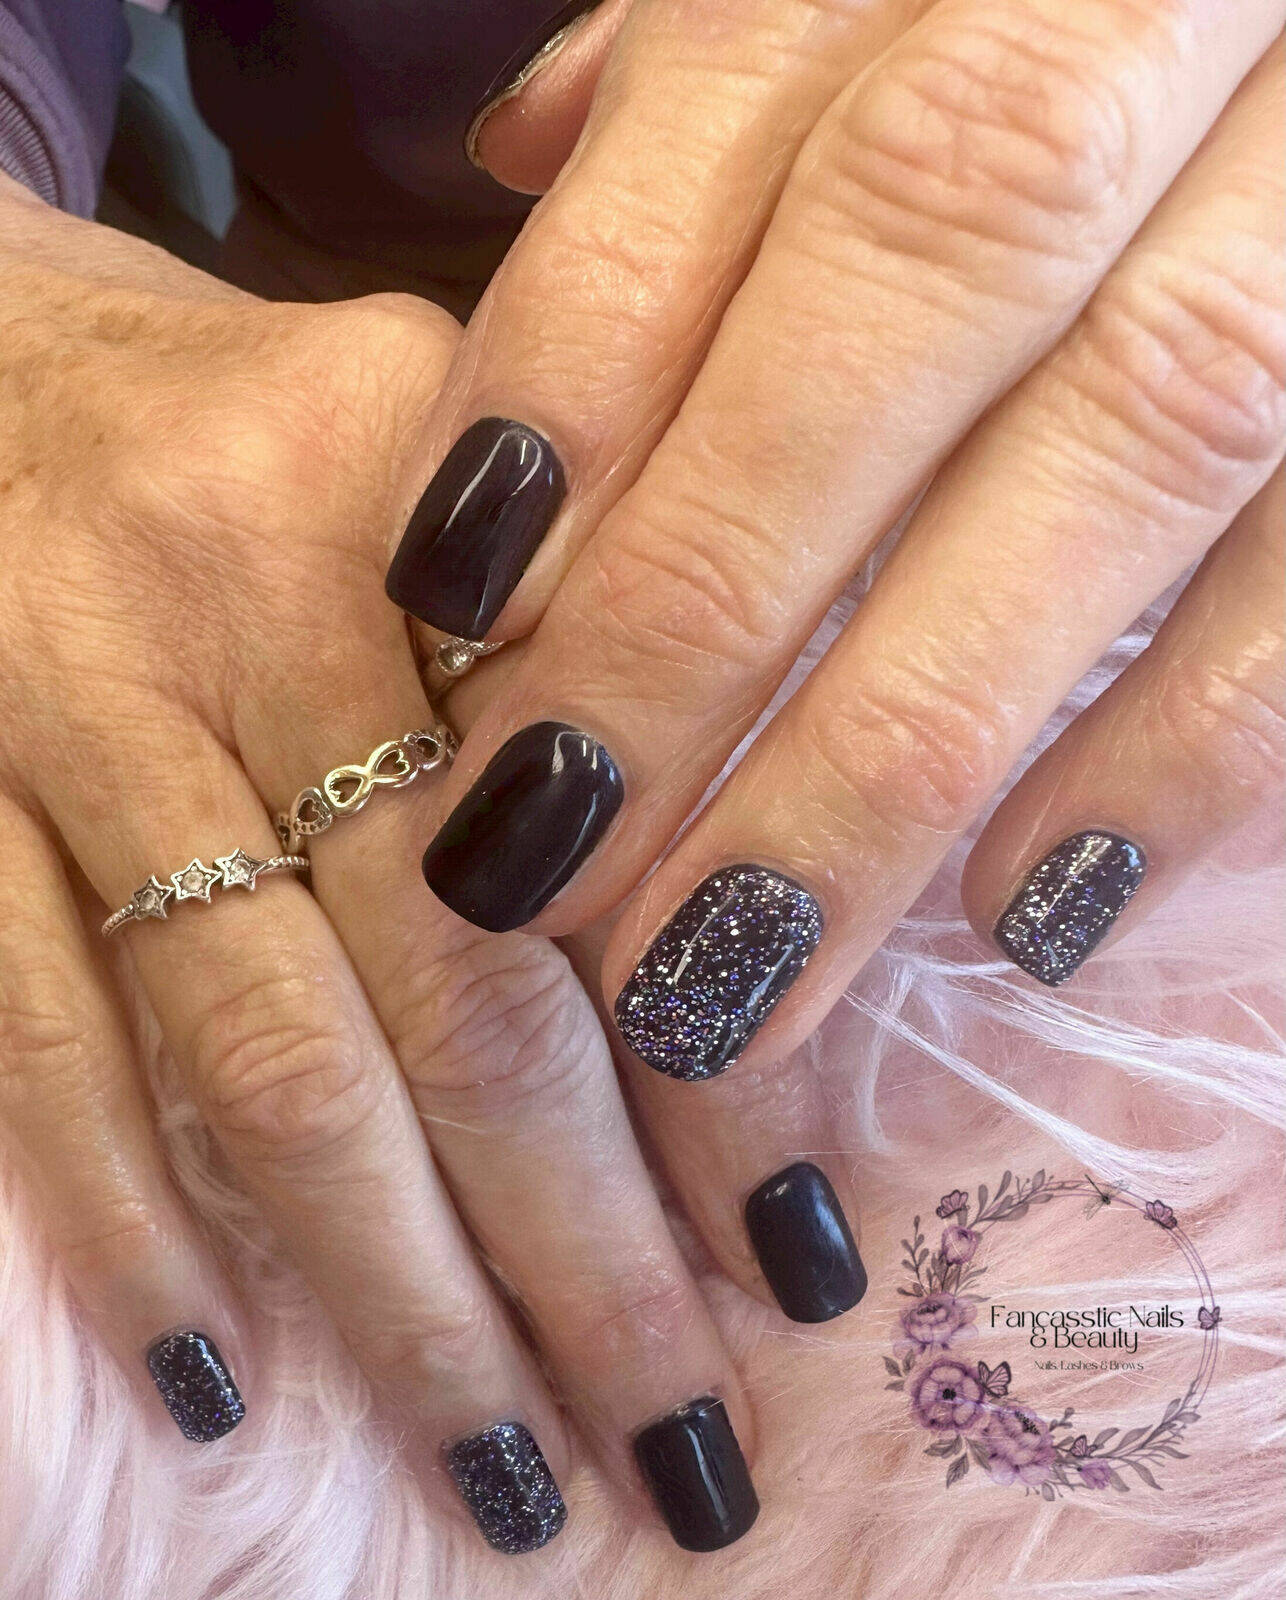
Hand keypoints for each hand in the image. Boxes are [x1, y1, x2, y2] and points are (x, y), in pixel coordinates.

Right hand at [0, 180, 759, 1553]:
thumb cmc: (281, 450)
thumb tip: (760, 952)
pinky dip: (125, 1216)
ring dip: (392, 1284)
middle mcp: (264, 586)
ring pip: (262, 1043)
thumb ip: (616, 657)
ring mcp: (72, 691)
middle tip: (684, 1437)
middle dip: (582, 1240)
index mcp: (457, 501)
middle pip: (458, 973)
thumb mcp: (476, 480)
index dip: (719, 1063)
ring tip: (505, 1461)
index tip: (802, 1258)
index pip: (622, 827)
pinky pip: (23, 1030)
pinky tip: (222, 1377)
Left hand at [387, 1, 1283, 1279]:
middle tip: (534, 844)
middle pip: (916, 273)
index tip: (452, 592)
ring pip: (1132, 437)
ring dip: (896, 737)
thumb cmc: (1066, 13)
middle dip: (705, 586)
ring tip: (723, 957)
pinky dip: (1183, 745)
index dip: (583, 348)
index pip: (738, 102)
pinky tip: (1026, 911)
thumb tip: (524, 158)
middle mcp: (1162, 8)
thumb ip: (718, 64)